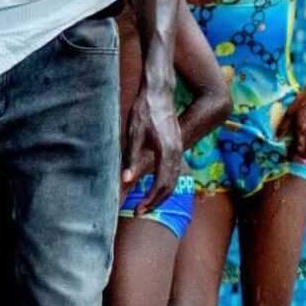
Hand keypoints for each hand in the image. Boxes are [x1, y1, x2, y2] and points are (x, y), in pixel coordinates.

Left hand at [121, 81, 181, 214]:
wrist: (159, 92)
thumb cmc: (144, 110)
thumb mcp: (133, 134)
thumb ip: (131, 158)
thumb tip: (126, 180)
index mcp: (167, 151)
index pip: (161, 184)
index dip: (150, 200)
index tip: (138, 210)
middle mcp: (177, 152)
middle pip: (170, 186)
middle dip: (155, 202)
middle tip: (139, 212)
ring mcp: (178, 149)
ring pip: (174, 179)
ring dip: (161, 194)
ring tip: (145, 204)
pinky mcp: (176, 146)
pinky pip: (174, 171)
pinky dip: (165, 184)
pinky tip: (153, 187)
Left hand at [279, 87, 305, 160]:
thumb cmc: (302, 102)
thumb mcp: (289, 112)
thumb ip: (283, 127)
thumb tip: (276, 139)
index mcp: (303, 129)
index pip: (299, 150)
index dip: (293, 156)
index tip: (286, 157)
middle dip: (299, 156)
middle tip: (291, 153)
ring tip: (298, 149)